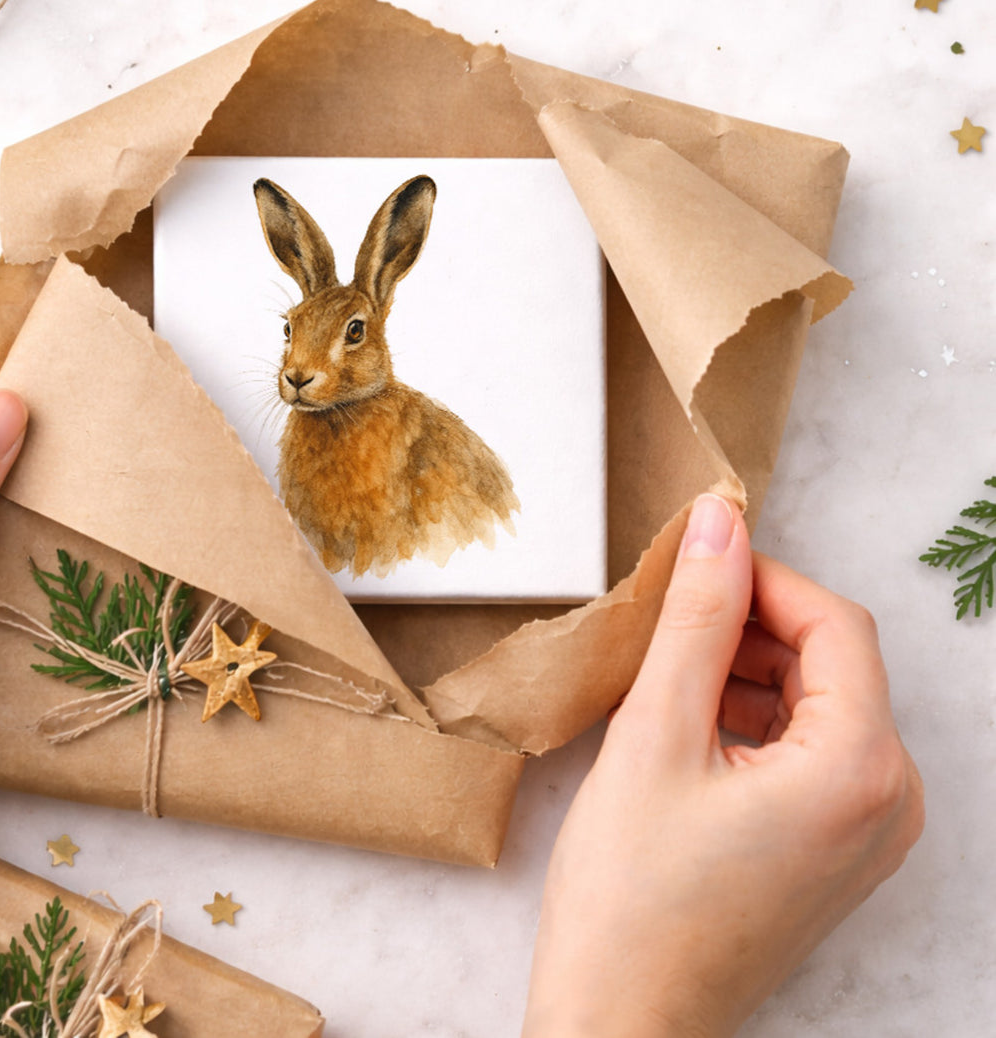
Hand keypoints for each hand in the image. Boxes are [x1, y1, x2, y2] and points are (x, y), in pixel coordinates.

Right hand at [523, 493, 924, 1037]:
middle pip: (831, 662)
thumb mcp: (655, 734)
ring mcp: (869, 834)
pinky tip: (684, 730)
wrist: (622, 1022)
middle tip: (663, 627)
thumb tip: (719, 523)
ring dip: (745, 673)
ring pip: (817, 704)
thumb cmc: (631, 896)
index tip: (691, 564)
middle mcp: (890, 803)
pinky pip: (810, 753)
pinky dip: (752, 722)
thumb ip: (695, 618)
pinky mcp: (837, 852)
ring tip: (662, 681)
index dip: (761, 578)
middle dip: (748, 628)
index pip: (834, 623)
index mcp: (860, 770)